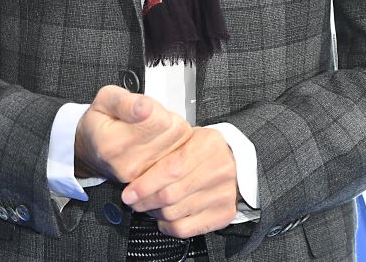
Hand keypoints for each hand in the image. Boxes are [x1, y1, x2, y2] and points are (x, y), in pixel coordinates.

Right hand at [74, 85, 189, 182]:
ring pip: (181, 144)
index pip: (158, 121)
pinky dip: (175, 145)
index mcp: (112, 143)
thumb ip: (125, 102)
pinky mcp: (153, 182)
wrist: (91, 151)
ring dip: (172, 132)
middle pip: (173, 131)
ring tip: (152, 129)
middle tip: (148, 117)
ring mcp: (142, 176)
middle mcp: (128, 164)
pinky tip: (159, 142)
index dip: (156, 107)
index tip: (143, 106)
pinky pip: (180, 157)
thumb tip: (145, 107)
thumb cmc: (99, 123)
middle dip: (166, 117)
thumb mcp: (104, 100)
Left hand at [121, 126, 237, 238]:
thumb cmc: (202, 150)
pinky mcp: (224, 214)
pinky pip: (186, 228)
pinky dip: (168, 226)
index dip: (145, 184)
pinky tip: (163, 218)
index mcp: (208, 145)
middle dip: (144, 201)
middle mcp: (219, 170)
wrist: (236, 163)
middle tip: (133, 201)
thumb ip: (163, 149)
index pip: (170, 169)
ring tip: (148, 206)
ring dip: (154, 213)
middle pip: (170, 195)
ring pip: (174, 213)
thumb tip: (132, 170)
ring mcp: (223, 194)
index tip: (128, 193)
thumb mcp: (186, 137)